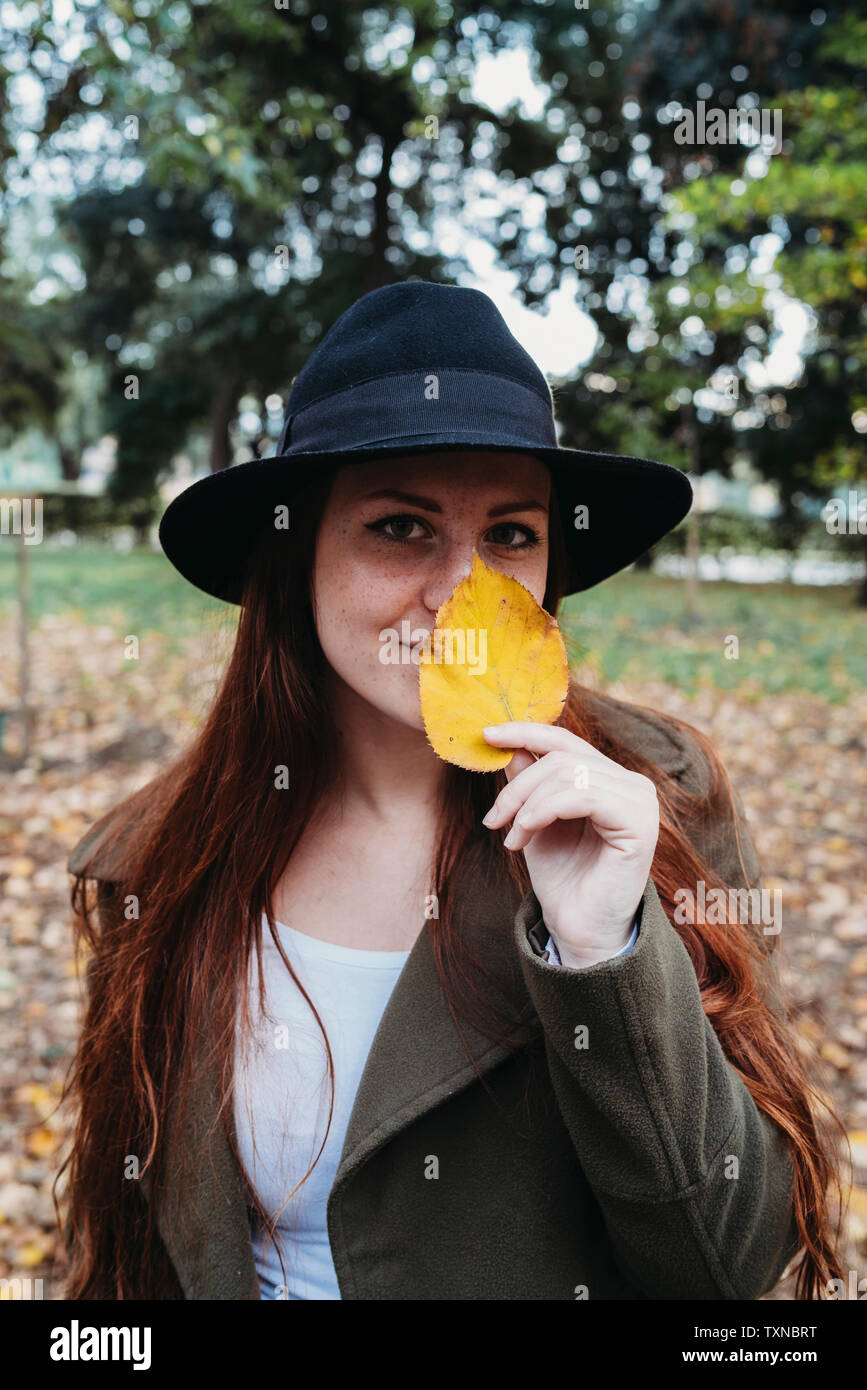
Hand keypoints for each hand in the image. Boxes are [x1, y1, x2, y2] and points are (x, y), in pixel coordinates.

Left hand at [481, 722, 659, 966]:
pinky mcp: (639, 821)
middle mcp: (631, 784)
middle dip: (517, 786)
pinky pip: (581, 796)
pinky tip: (524, 837)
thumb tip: (507, 742)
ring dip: (525, 805)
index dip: (525, 732)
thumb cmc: (561, 879)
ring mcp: (639, 800)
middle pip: (561, 757)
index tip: (487, 735)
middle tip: (493, 819)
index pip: (565, 741)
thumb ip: (526, 781)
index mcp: (610, 779)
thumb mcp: (533, 821)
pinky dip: (542, 812)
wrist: (579, 930)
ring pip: (567, 774)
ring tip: (510, 837)